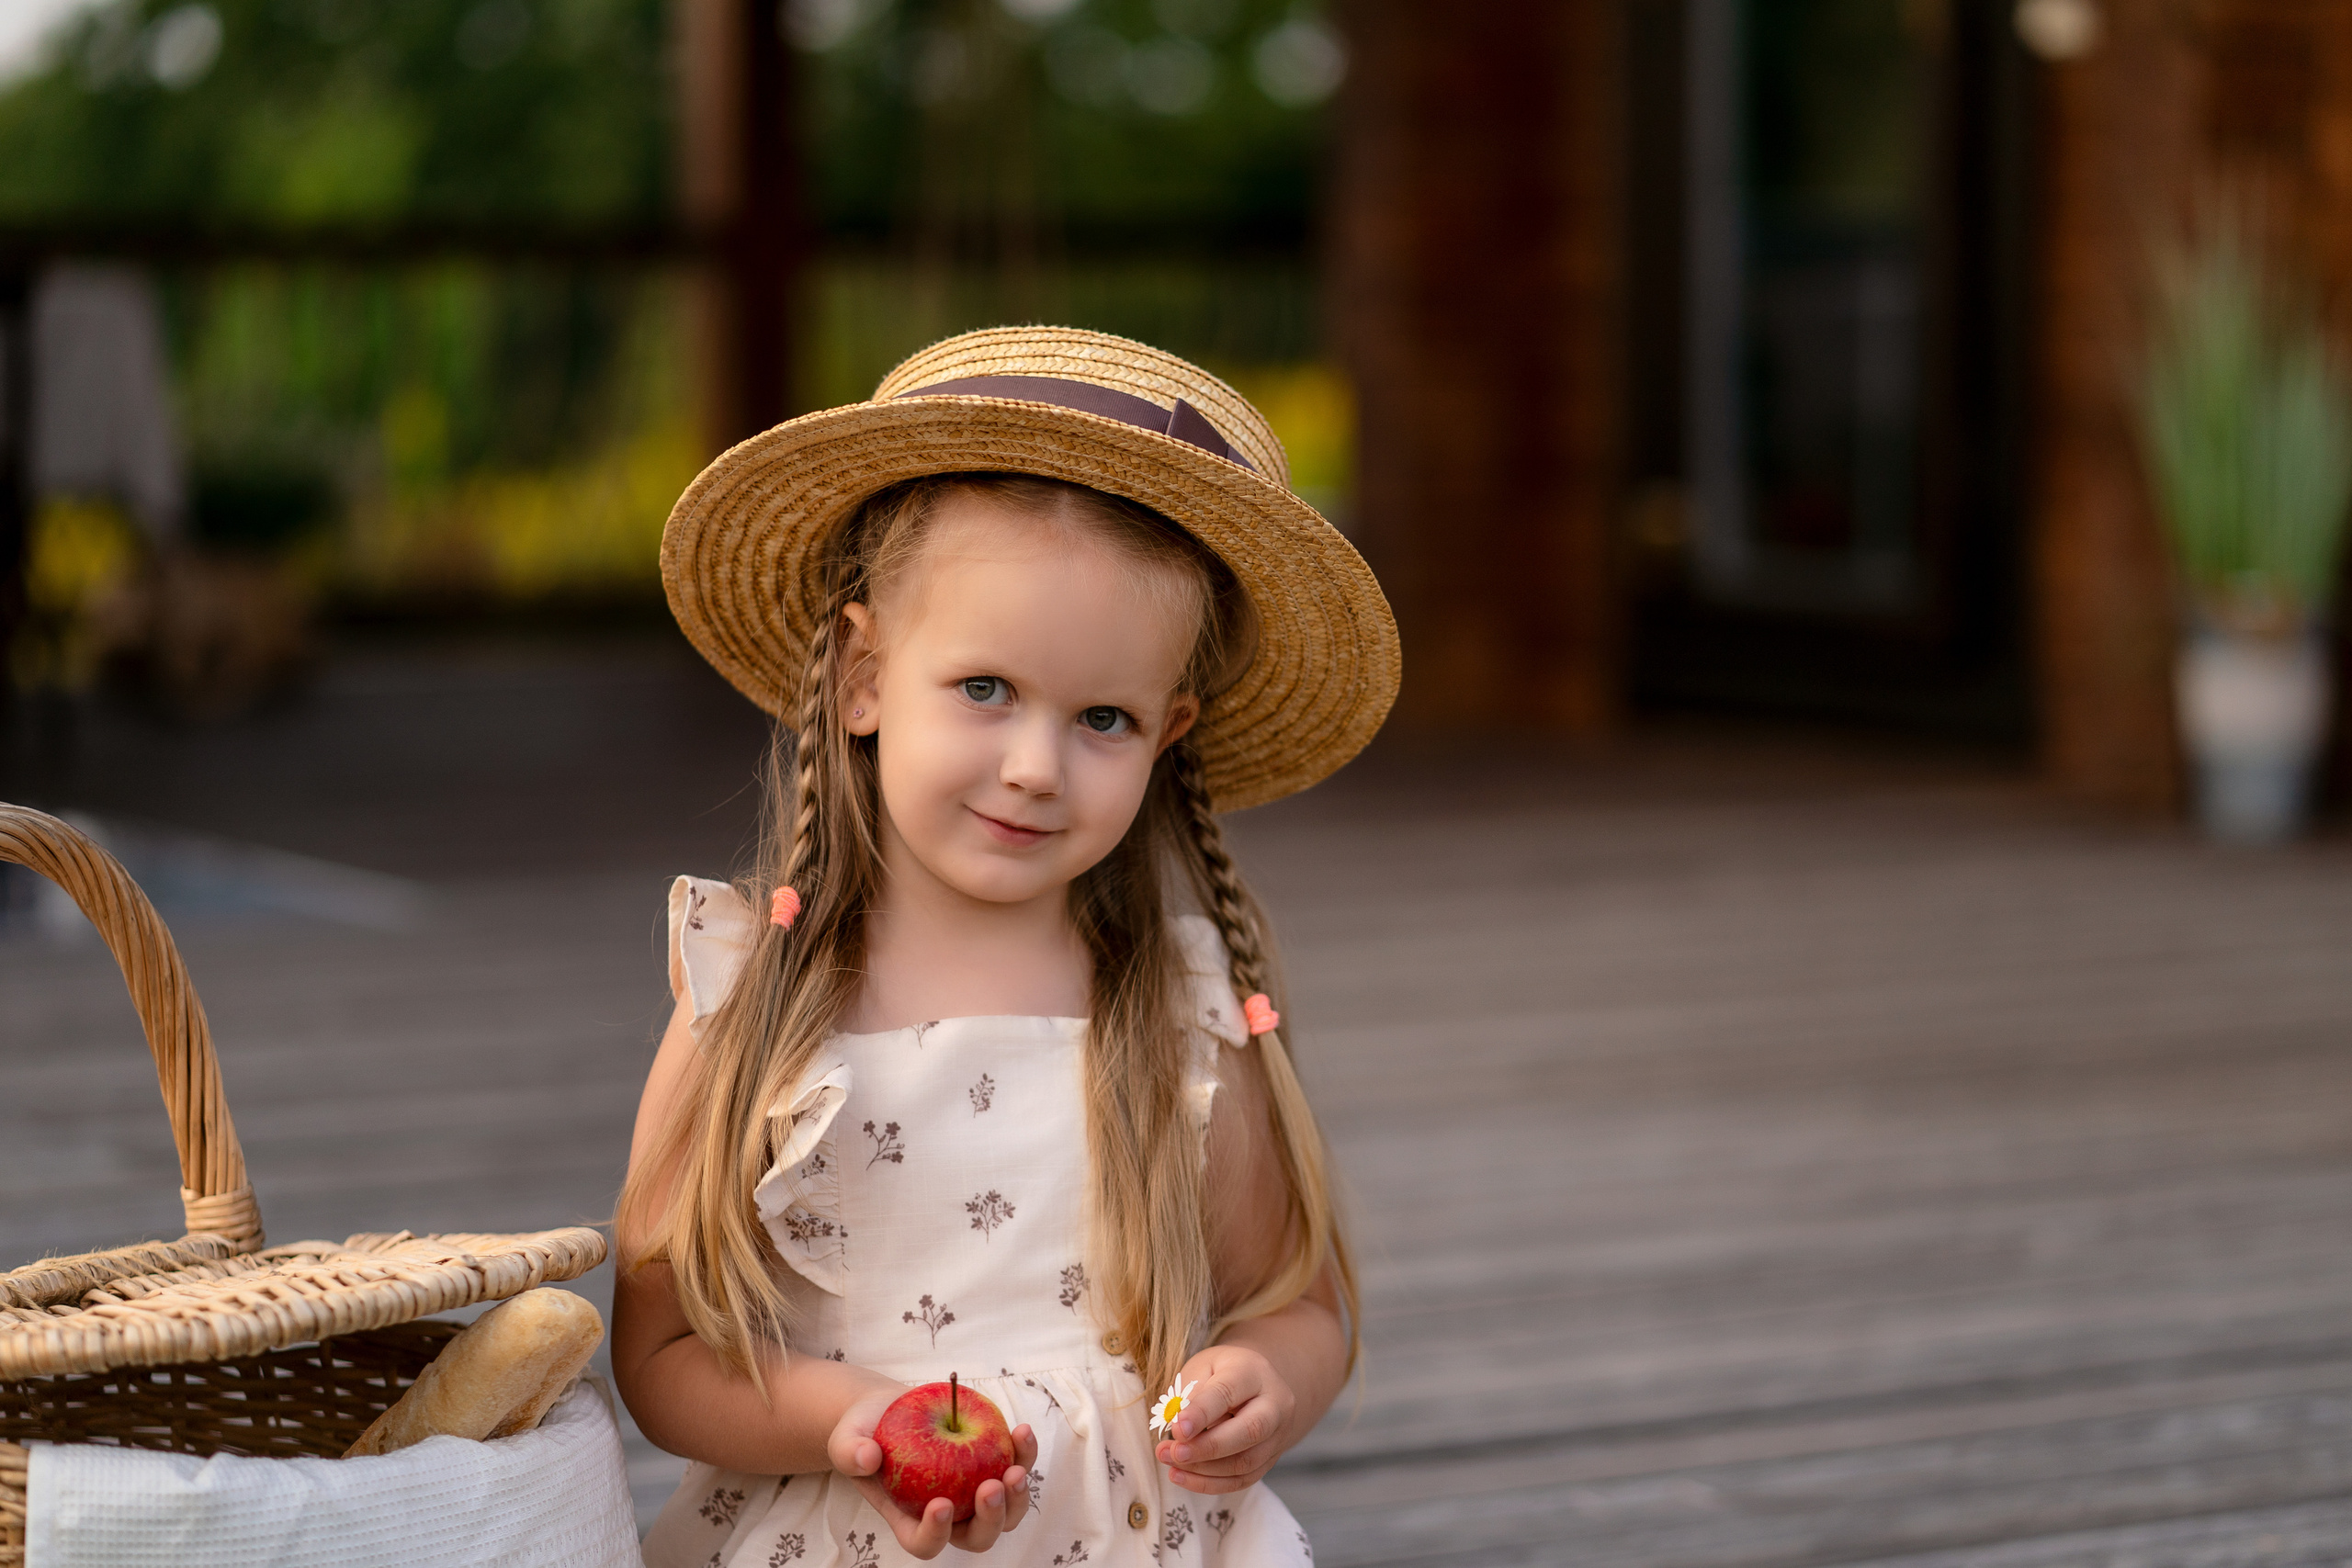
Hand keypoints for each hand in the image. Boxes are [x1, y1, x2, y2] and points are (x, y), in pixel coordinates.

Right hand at [826, 1389, 1038, 1556]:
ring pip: (1006, 1514)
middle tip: (990, 1487)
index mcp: (910, 1520)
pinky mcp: (992, 1465)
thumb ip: (850, 1452)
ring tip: (1015, 1468)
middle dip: (990, 1519)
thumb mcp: (846, 1440)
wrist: (887, 1412)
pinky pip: (1016, 1468)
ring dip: (1016, 1497)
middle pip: (976, 1537)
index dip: (936, 1533)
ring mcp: (973, 1494)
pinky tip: (1021, 1432)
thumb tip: (867, 1457)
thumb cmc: (864, 1434)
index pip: (926, 1544)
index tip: (941, 1504)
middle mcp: (948, 1516)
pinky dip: (1023, 1455)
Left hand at [1153, 1345, 1296, 1493]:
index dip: (1201, 1413)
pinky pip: (1242, 1479)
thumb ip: (1191, 1392)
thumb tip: (1179, 1425)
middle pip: (1250, 1430)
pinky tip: (1181, 1476)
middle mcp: (1274, 1404)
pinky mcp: (1270, 1459)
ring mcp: (1277, 1435)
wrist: (1257, 1386)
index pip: (1228, 1392)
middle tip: (1173, 1453)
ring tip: (1170, 1462)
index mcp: (1254, 1372)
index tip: (1176, 1429)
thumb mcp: (1203, 1366)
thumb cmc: (1222, 1372)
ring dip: (1203, 1469)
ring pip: (1246, 1462)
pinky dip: (1209, 1483)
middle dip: (1207, 1448)